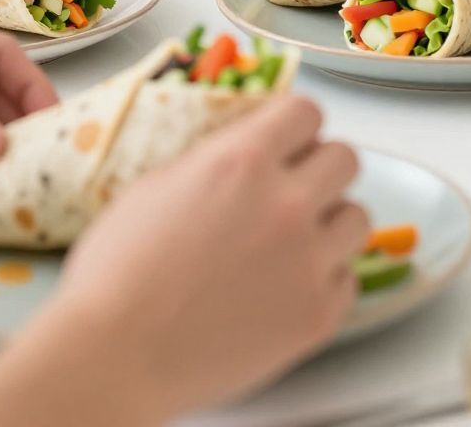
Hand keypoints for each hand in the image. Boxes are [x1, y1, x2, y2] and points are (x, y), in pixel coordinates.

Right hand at [34, 96, 369, 418]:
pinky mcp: (319, 313)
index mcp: (243, 161)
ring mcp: (310, 260)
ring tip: (291, 245)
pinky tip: (284, 290)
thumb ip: (216, 161)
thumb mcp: (155, 188)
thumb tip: (249, 152)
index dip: (295, 128)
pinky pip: (348, 278)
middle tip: (291, 193)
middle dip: (318, 170)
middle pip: (344, 159)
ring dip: (329, 224)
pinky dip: (323, 280)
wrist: (113, 359)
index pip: (306, 112)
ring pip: (357, 217)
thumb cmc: (115, 277)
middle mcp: (287, 204)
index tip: (287, 144)